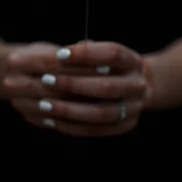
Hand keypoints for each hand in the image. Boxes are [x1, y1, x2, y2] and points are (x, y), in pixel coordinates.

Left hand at [5, 41, 154, 136]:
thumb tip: (62, 55)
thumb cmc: (110, 65)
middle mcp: (137, 85)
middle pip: (106, 87)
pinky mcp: (124, 125)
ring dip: (69, 109)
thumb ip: (87, 51)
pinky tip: (51, 119)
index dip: (86, 54)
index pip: (112, 54)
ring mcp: (133, 108)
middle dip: (73, 83)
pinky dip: (72, 125)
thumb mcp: (105, 53)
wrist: (137, 86)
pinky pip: (96, 130)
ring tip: (44, 104)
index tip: (60, 54)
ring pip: (101, 113)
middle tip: (46, 80)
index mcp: (133, 62)